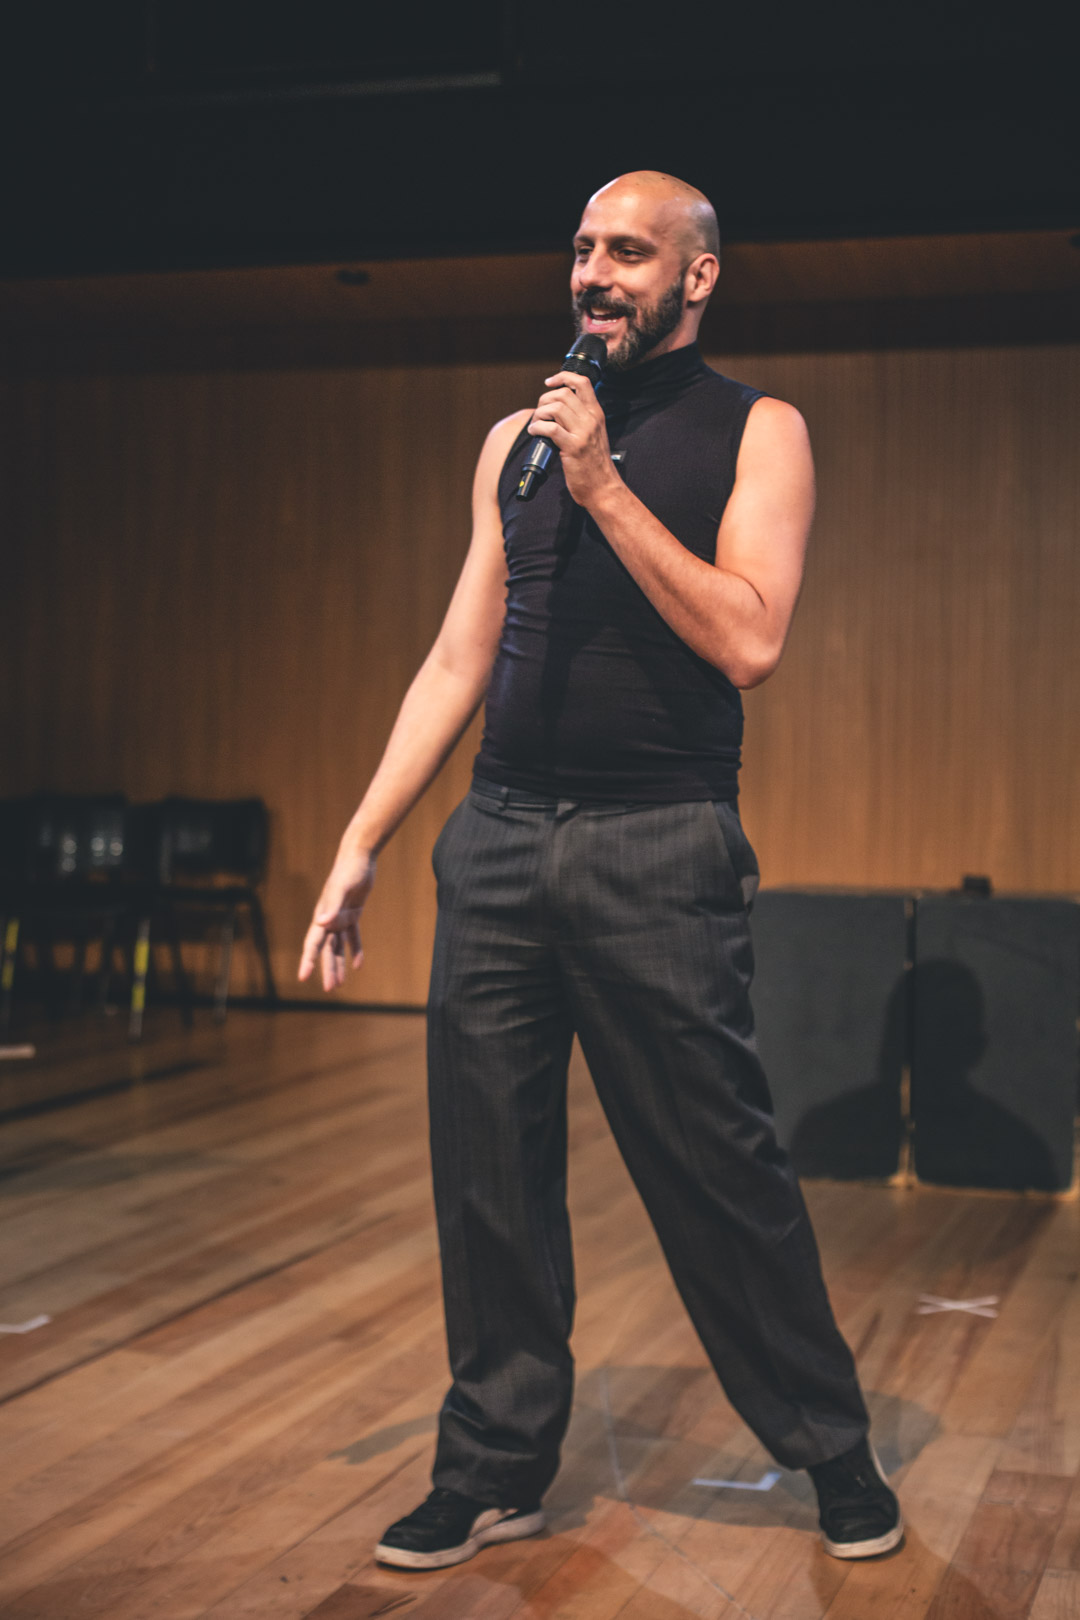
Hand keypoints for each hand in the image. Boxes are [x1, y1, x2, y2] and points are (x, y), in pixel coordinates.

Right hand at [298, 845, 375, 991]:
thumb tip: (321, 923)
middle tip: (329, 989)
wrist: (358, 857)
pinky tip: (358, 965)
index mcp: (322, 916)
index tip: (303, 977)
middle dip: (326, 969)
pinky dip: (355, 950)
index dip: (308, 960)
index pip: (313, 943)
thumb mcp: (342, 888)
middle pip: (326, 950)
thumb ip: (332, 906)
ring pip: (338, 947)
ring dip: (338, 964)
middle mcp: (328, 919)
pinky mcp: (353, 913)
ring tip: (339, 984)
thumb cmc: (348, 871)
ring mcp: (340, 917)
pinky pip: (353, 936)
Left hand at [527, 369, 619, 507]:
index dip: (563, 377)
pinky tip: (535, 433)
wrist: (603, 488)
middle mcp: (591, 420)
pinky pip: (550, 428)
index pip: (582, 382)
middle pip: (563, 393)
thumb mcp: (594, 435)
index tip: (549, 382)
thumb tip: (557, 408)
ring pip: (555, 408)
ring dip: (539, 414)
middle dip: (545, 399)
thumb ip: (581, 419)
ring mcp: (583, 433)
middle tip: (540, 413)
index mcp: (596, 414)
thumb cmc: (594, 464)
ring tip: (536, 424)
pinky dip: (537, 427)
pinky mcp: (573, 447)